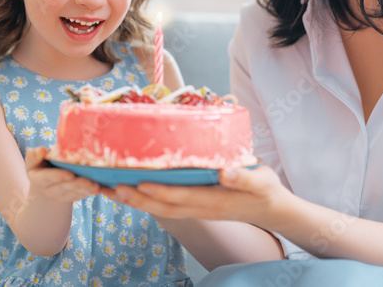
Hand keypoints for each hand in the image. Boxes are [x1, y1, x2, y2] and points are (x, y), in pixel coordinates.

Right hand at [25, 147, 100, 203]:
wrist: (43, 178)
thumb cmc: (40, 162)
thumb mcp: (34, 158)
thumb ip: (35, 155)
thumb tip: (41, 150)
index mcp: (37, 178)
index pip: (47, 178)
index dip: (58, 176)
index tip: (70, 174)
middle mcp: (47, 189)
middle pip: (63, 187)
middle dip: (77, 184)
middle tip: (90, 181)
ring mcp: (58, 195)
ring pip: (72, 193)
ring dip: (85, 190)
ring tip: (96, 186)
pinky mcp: (68, 197)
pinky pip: (78, 196)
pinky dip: (88, 192)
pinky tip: (97, 189)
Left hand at [103, 165, 291, 227]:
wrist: (272, 209)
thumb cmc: (266, 190)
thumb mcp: (262, 181)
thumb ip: (245, 177)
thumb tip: (226, 172)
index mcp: (214, 201)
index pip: (180, 197)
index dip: (159, 191)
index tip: (138, 182)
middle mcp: (200, 208)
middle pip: (163, 207)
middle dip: (136, 198)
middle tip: (110, 187)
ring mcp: (196, 210)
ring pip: (161, 209)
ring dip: (135, 201)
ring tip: (110, 190)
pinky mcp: (195, 207)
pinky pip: (166, 206)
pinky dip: (146, 200)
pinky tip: (131, 191)